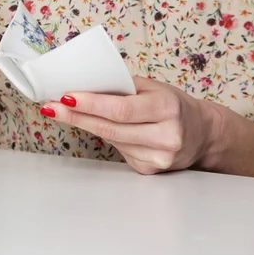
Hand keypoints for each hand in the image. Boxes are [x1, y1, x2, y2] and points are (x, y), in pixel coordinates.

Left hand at [40, 77, 221, 174]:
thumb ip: (122, 87)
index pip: (121, 109)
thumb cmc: (172, 104)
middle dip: (76, 116)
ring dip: (84, 124)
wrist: (203, 133)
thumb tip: (84, 84)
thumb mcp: (154, 88)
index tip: (66, 97)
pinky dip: (107, 137)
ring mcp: (159, 157)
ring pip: (111, 140)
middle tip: (50, 107)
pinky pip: (119, 151)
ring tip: (62, 112)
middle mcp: (166, 135)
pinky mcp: (150, 170)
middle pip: (110, 128)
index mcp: (167, 108)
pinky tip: (101, 126)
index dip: (91, 104)